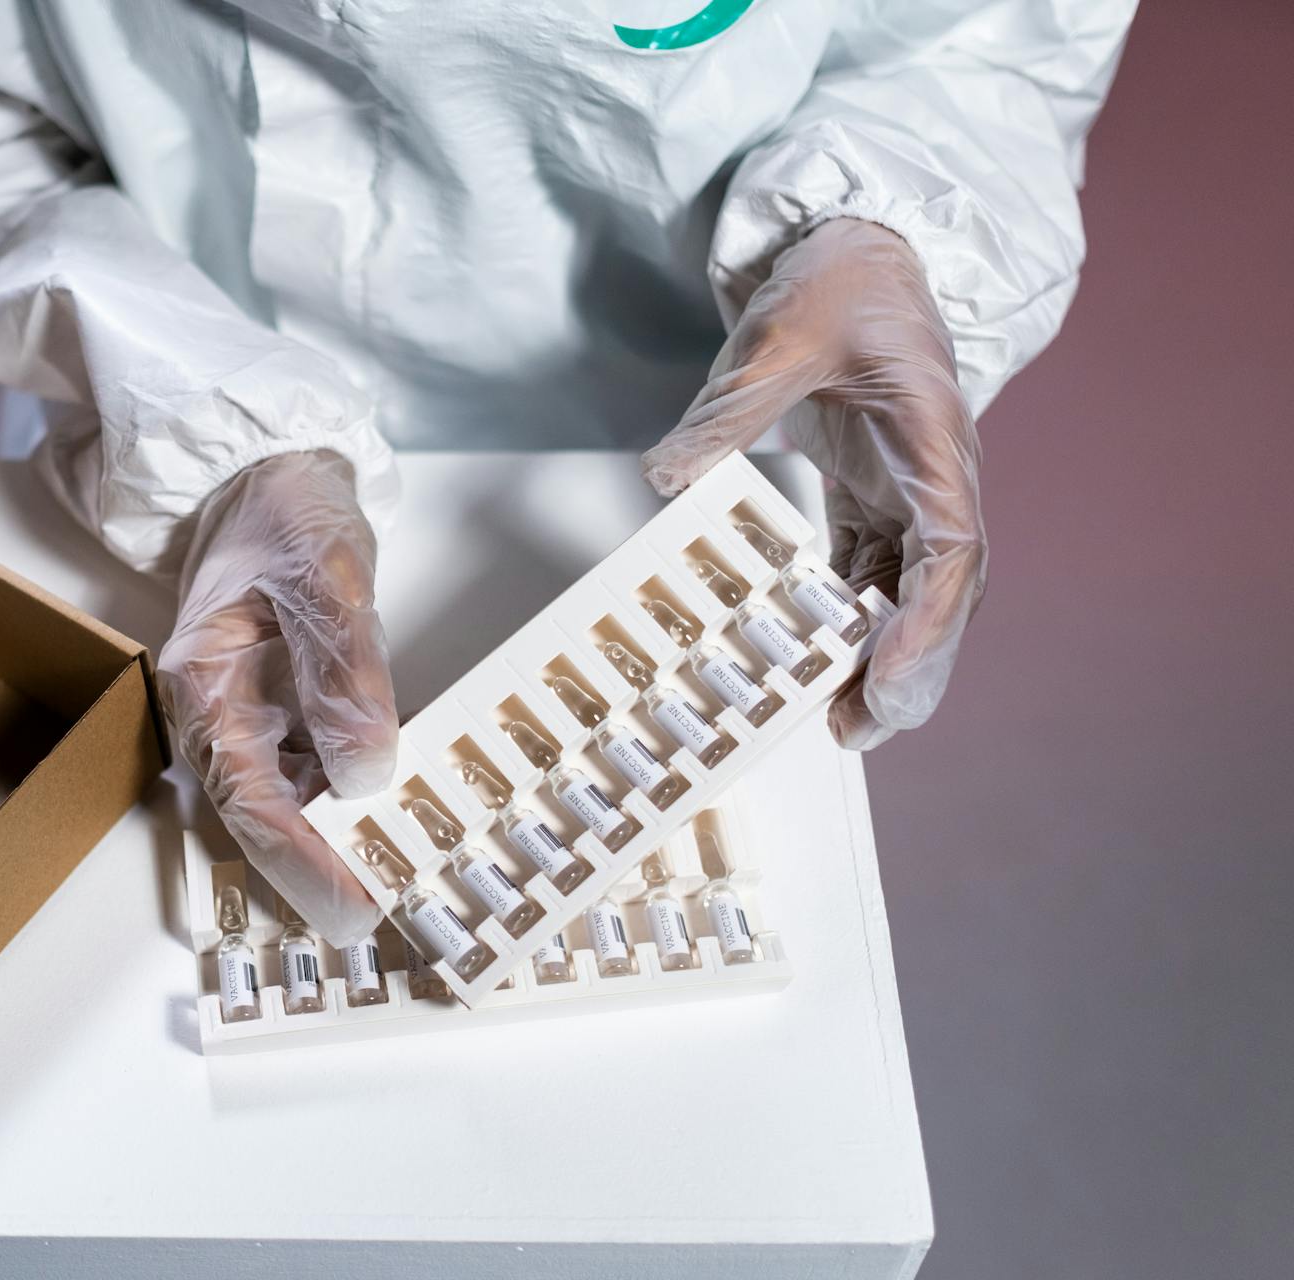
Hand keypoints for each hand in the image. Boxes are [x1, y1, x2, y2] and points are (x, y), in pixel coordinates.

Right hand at [157, 450, 397, 944]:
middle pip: (264, 818)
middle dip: (320, 872)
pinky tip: (403, 812)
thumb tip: (365, 769)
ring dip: (341, 842)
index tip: (351, 907)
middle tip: (385, 916)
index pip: (249, 801)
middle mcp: (221, 714)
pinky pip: (316, 767)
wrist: (271, 467)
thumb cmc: (285, 509)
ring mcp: (253, 713)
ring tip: (404, 876)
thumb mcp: (324, 574)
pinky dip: (356, 796)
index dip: (300, 863)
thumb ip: (342, 671)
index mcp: (207, 687)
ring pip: (291, 800)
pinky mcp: (285, 706)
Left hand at [642, 218, 986, 748]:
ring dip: (879, 656)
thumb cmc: (837, 283)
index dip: (927, 624)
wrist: (855, 247)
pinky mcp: (875, 495)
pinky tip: (813, 663)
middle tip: (860, 729)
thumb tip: (665, 475)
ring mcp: (908, 490)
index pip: (952, 551)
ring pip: (908, 592)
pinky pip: (870, 571)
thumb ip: (728, 410)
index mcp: (934, 442)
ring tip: (836, 721)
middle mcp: (935, 477)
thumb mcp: (778, 337)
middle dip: (910, 667)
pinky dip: (848, 620)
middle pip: (941, 592)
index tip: (889, 679)